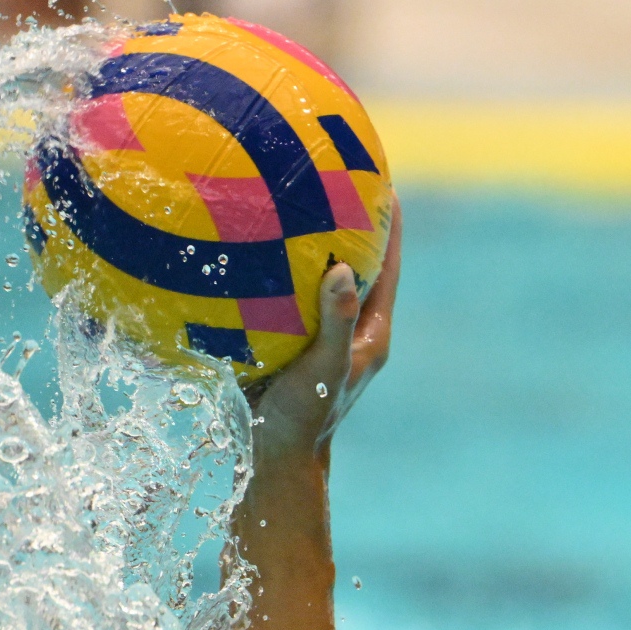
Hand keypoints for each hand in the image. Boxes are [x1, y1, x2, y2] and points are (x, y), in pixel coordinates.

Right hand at [249, 194, 403, 460]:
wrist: (272, 456)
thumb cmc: (305, 417)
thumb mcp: (322, 368)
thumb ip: (332, 321)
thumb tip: (342, 269)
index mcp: (371, 333)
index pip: (388, 266)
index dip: (389, 225)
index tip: (383, 182)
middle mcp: (348, 328)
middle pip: (357, 263)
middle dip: (348, 221)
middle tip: (331, 173)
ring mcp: (317, 334)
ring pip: (317, 276)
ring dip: (307, 240)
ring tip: (287, 194)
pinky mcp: (287, 340)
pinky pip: (282, 293)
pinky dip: (270, 267)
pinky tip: (242, 241)